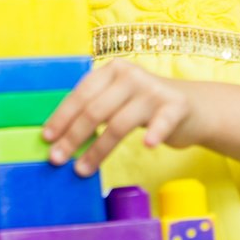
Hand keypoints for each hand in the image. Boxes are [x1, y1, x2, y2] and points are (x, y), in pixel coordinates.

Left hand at [42, 60, 201, 175]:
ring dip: (97, 150)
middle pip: (95, 110)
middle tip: (57, 159)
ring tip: (81, 170)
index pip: (81, 94)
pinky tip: (147, 145)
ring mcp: (153, 90)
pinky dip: (155, 133)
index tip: (47, 138)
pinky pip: (161, 122)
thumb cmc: (145, 107)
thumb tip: (59, 137)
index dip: (62, 117)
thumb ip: (95, 109)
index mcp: (112, 70)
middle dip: (73, 137)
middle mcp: (130, 75)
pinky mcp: (175, 106)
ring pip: (118, 123)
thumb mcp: (118, 100)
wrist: (193, 108)